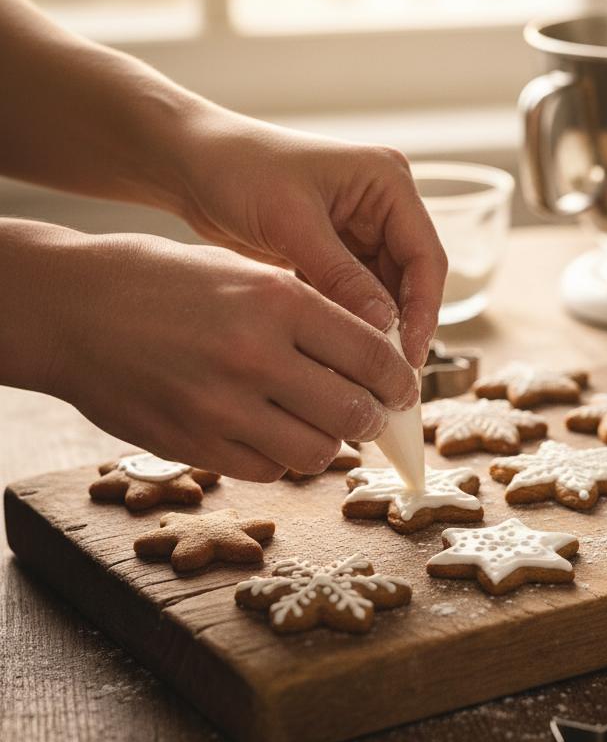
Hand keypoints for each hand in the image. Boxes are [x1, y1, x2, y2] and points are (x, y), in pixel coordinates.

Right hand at [50, 232, 418, 479]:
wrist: (68, 308)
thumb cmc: (160, 281)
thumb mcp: (241, 272)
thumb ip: (306, 313)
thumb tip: (366, 354)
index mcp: (276, 301)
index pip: (372, 355)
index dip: (400, 379)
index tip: (404, 387)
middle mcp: (255, 357)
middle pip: (354, 413)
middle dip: (373, 417)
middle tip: (371, 412)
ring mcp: (221, 408)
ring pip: (316, 452)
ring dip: (328, 441)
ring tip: (319, 423)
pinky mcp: (192, 445)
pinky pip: (268, 469)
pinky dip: (281, 457)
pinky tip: (272, 432)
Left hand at [176, 112, 446, 366]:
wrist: (191, 164)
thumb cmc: (237, 170)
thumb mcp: (291, 224)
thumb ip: (341, 275)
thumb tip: (383, 327)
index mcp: (387, 181)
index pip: (425, 255)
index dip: (424, 309)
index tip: (408, 354)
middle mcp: (384, 205)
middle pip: (413, 279)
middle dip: (402, 325)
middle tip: (389, 375)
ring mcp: (363, 229)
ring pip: (387, 293)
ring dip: (377, 328)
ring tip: (364, 371)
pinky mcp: (339, 252)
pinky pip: (358, 295)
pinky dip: (350, 322)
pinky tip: (338, 352)